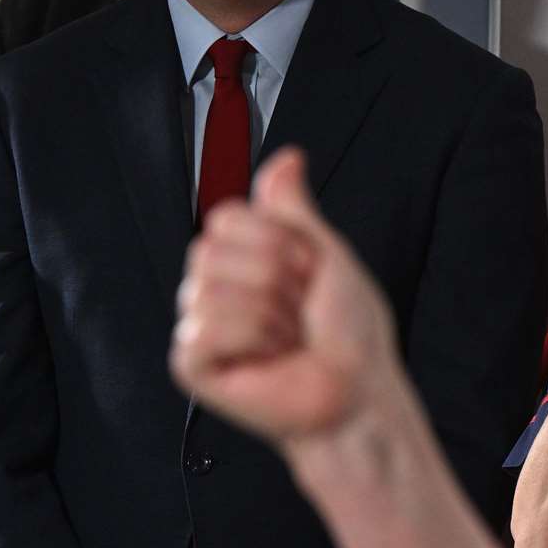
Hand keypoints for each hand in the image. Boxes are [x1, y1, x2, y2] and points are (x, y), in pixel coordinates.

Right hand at [170, 147, 397, 445]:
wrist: (356, 388)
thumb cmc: (347, 332)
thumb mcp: (327, 252)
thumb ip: (294, 208)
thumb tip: (287, 159)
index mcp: (241, 256)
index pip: (225, 215)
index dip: (276, 240)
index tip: (305, 270)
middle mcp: (213, 285)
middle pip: (212, 247)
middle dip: (274, 277)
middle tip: (297, 309)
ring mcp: (199, 324)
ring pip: (210, 288)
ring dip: (268, 315)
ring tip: (285, 338)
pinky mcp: (192, 363)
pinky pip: (204, 328)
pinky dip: (249, 341)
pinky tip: (266, 359)